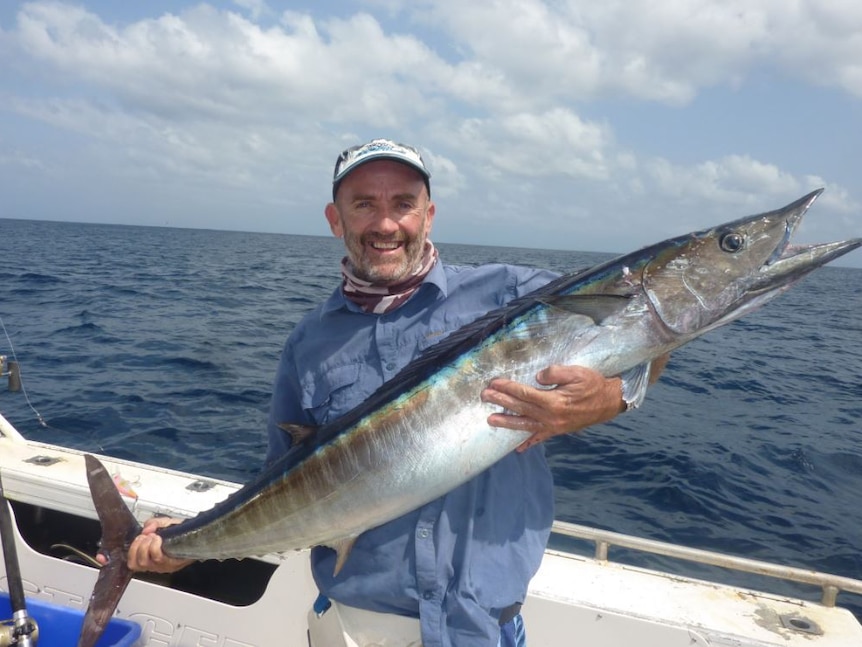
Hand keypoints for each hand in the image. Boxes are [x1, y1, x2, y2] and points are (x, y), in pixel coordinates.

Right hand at [96, 516, 192, 573]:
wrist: (199, 535)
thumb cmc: (180, 532)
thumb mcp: (163, 524)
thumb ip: (152, 524)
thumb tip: (146, 529)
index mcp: (146, 555)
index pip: (125, 561)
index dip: (110, 560)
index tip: (102, 557)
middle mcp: (152, 564)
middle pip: (132, 563)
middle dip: (135, 547)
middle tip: (144, 537)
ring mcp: (161, 566)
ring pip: (143, 561)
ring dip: (145, 546)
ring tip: (153, 537)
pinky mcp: (170, 564)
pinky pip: (156, 557)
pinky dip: (155, 546)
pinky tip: (159, 539)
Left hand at [481, 364, 623, 452]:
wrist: (609, 403)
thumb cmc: (593, 384)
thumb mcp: (577, 372)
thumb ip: (555, 373)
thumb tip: (537, 377)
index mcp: (554, 401)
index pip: (525, 394)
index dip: (508, 388)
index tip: (494, 383)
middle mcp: (551, 417)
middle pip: (521, 409)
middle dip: (501, 402)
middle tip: (484, 396)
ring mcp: (553, 426)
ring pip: (525, 425)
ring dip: (507, 422)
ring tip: (490, 420)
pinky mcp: (557, 431)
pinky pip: (540, 438)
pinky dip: (528, 443)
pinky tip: (518, 449)